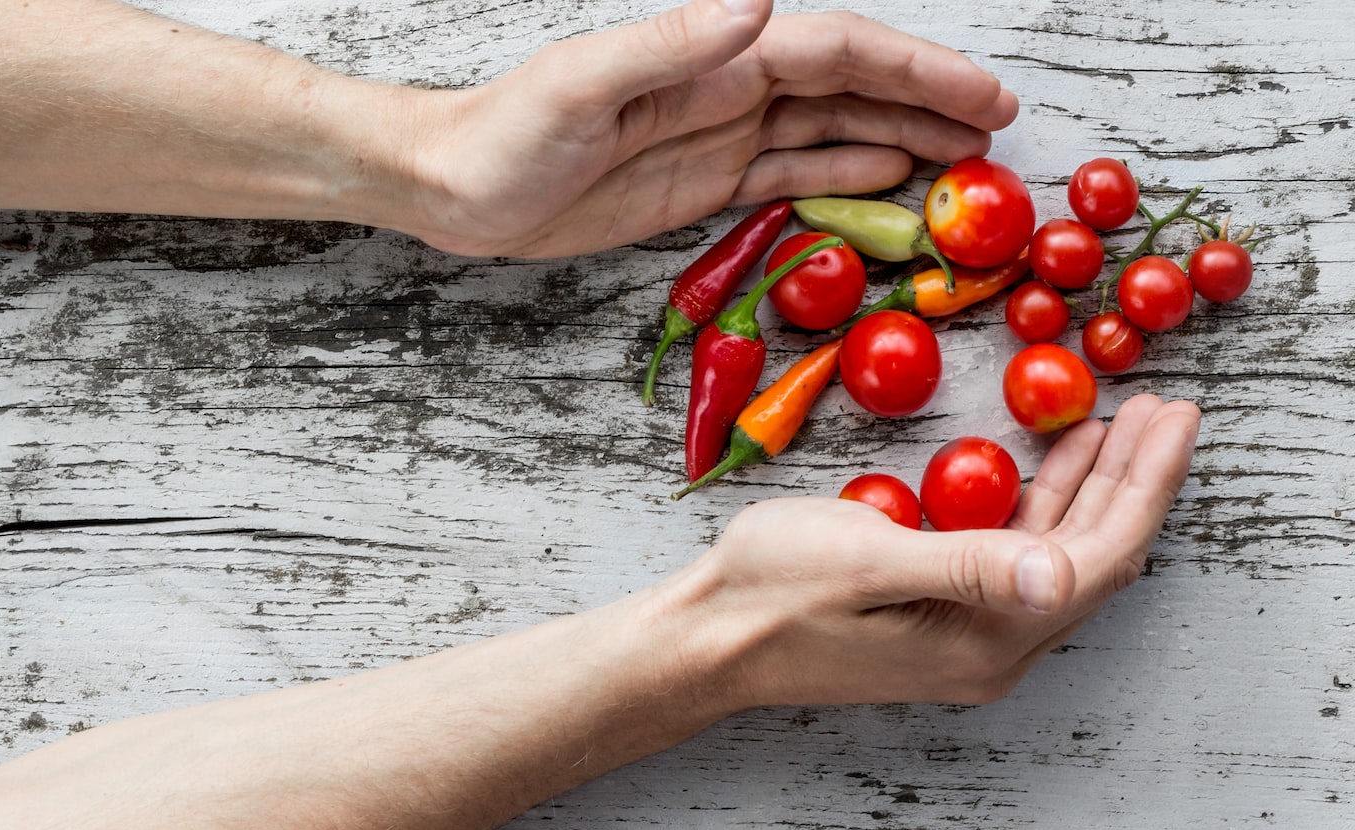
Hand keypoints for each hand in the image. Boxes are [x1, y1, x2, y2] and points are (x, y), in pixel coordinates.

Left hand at [398, 0, 1017, 256]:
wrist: (454, 185)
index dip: (913, 70)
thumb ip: (672, 45)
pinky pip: (791, 176)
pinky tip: (889, 181)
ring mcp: (719, 137)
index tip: (980, 98)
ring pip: (832, 131)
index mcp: (712, 58)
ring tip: (966, 162)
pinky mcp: (701, 185)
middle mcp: (727, 90)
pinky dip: (845, 177)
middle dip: (928, 102)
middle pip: (851, 87)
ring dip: (901, 140)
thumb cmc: (504, 133)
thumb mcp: (582, 85)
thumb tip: (759, 3)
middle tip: (1000, 134)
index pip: (834, 53)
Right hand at [692, 394, 1199, 707]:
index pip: (1096, 559)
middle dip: (1133, 481)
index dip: (1143, 486)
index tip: (1173, 419)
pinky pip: (1018, 560)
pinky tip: (1051, 462)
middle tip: (1165, 409)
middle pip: (1092, 559)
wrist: (706, 637)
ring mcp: (967, 638)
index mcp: (983, 640)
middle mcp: (990, 650)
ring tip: (1123, 423)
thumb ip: (966, 566)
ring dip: (1093, 489)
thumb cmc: (770, 591)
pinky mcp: (942, 620)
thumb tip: (1060, 574)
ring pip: (1059, 557)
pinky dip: (1044, 504)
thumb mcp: (865, 560)